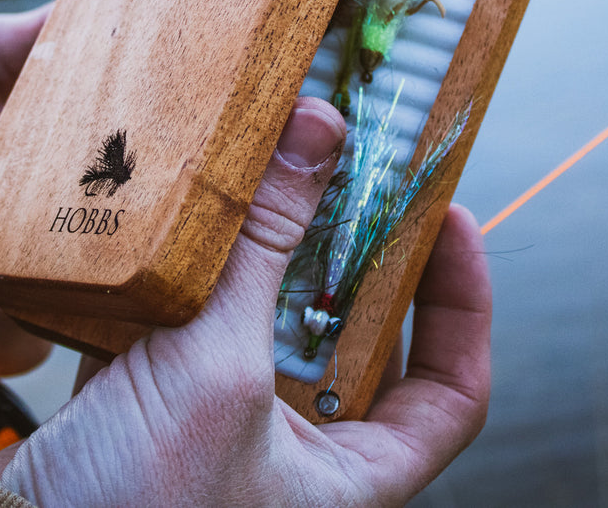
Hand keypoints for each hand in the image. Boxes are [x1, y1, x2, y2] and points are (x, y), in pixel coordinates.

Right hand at [0, 97, 492, 505]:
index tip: (444, 214)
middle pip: (351, 334)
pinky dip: (183, 273)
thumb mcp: (215, 372)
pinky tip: (172, 218)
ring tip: (262, 172)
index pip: (450, 389)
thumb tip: (319, 135)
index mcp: (348, 479)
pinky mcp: (147, 406)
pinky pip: (186, 325)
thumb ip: (264, 250)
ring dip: (258, 249)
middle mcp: (292, 455)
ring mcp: (217, 427)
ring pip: (262, 320)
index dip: (460, 300)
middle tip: (342, 165)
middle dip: (345, 249)